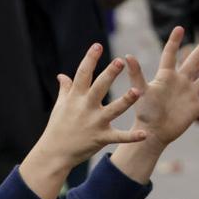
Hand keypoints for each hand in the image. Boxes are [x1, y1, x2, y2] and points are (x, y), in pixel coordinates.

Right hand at [20, 43, 144, 198]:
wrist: (54, 153)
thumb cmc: (58, 127)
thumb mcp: (60, 106)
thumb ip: (66, 89)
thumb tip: (62, 75)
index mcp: (75, 97)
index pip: (83, 74)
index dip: (90, 59)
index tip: (98, 46)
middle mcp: (85, 107)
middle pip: (99, 87)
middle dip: (110, 74)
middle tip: (120, 61)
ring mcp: (94, 123)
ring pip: (113, 110)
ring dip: (126, 101)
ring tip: (138, 92)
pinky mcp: (101, 138)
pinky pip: (119, 137)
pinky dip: (131, 137)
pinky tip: (144, 134)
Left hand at [125, 28, 198, 146]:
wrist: (152, 133)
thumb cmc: (144, 113)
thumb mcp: (141, 91)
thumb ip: (136, 74)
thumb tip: (127, 56)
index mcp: (166, 77)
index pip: (170, 55)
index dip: (174, 42)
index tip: (180, 28)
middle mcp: (180, 83)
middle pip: (193, 63)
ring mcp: (189, 96)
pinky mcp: (196, 110)